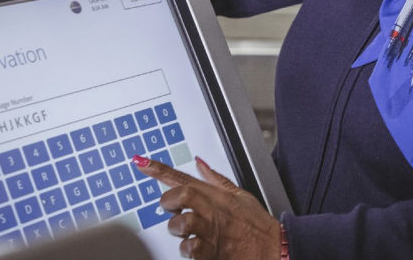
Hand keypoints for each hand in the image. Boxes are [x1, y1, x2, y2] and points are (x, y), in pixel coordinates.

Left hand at [133, 155, 279, 259]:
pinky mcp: (211, 252)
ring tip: (186, 232)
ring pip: (181, 224)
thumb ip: (215, 179)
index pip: (182, 177)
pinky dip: (188, 250)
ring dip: (177, 229)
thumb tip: (199, 162)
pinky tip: (195, 248)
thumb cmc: (255, 223)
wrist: (272, 249)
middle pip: (180, 195)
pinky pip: (190, 249)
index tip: (140, 162)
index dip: (158, 169)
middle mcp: (211, 211)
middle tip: (171, 209)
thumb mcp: (239, 195)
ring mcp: (211, 231)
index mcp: (215, 195)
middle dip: (168, 202)